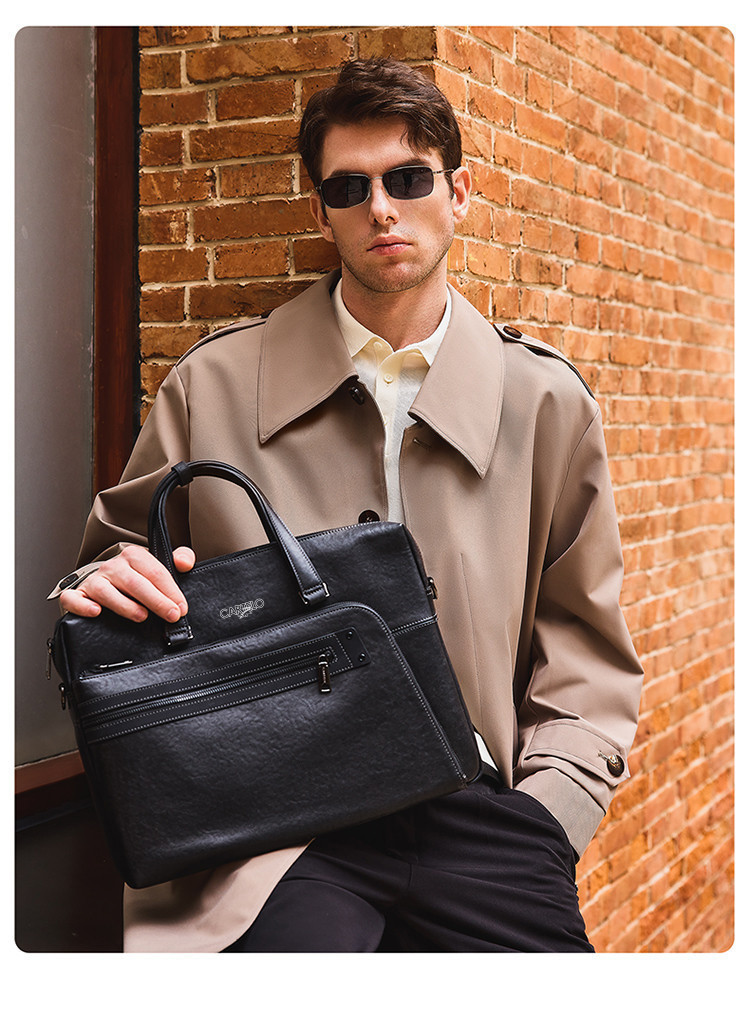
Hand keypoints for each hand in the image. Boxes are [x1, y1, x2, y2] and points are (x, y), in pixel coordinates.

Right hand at [59, 545, 194, 622]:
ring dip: (124, 605)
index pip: (155, 572)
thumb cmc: (137, 577)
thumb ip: (179, 559)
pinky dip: (82, 605)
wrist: (107, 582)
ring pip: (106, 591)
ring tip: (141, 616)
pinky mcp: (78, 594)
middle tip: (171, 615)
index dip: (171, 590)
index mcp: (134, 556)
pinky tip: (96, 612)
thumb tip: (185, 563)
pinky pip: (73, 598)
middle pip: (134, 582)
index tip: (181, 608)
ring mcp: (94, 580)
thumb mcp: (160, 566)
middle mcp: (113, 566)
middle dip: (156, 600)